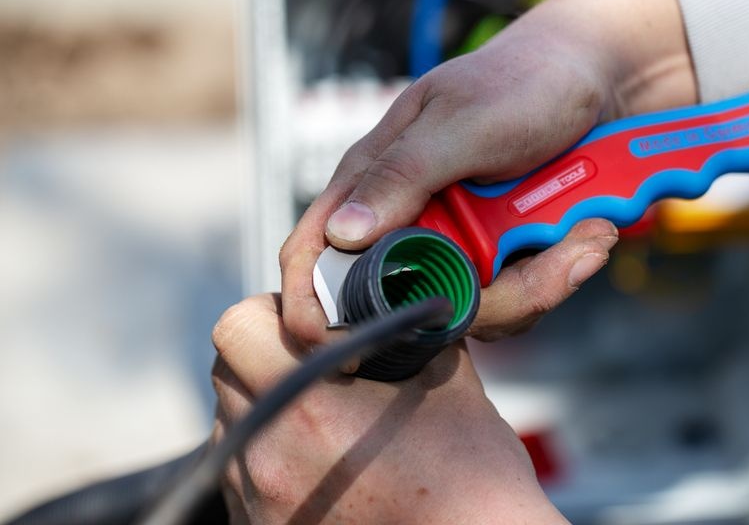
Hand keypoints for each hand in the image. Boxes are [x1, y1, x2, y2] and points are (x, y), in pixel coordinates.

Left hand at [211, 294, 568, 523]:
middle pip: (225, 374)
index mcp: (309, 409)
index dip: (271, 311)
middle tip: (315, 358)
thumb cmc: (470, 482)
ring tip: (323, 415)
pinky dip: (270, 454)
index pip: (238, 329)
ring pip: (228, 424)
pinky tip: (323, 458)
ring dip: (265, 405)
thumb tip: (385, 298)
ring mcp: (260, 505)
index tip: (309, 322)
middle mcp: (269, 460)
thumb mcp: (446, 382)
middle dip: (264, 354)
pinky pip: (241, 476)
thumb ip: (405, 329)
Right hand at [279, 0, 696, 345]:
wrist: (595, 81)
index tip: (352, 352)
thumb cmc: (523, 83)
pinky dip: (556, 272)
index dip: (318, 308)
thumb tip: (343, 234)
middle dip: (486, 300)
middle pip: (412, 302)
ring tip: (587, 233)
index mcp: (376, 178)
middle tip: (553, 265)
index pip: (316, 252)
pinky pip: (513, 297)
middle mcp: (409, 217)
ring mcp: (456, 241)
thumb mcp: (462, 123)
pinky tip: (587, 233)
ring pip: (471, 308)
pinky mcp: (497, 256)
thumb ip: (403, 174)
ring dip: (539, 282)